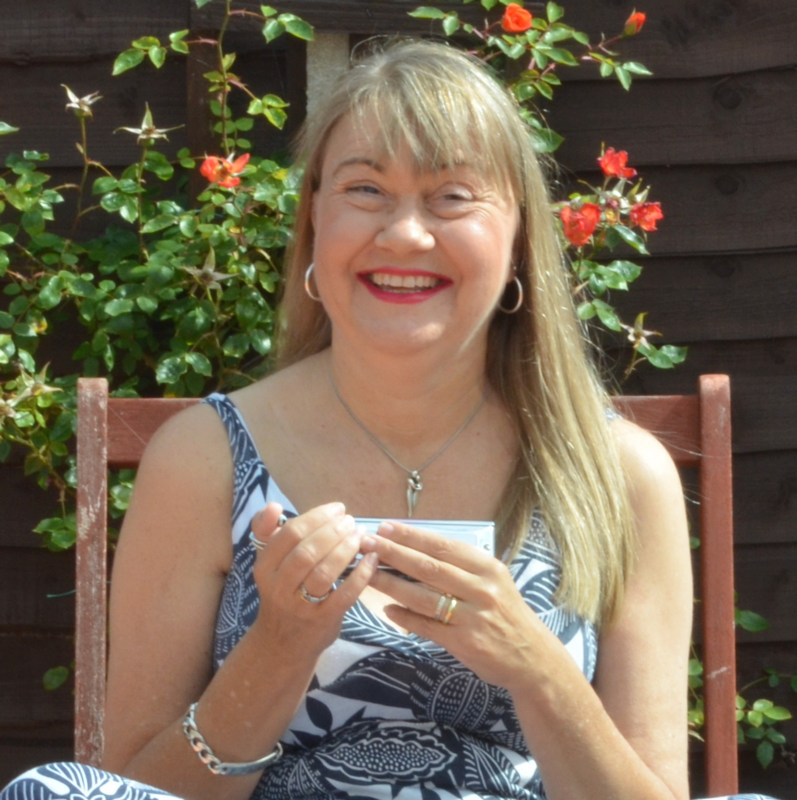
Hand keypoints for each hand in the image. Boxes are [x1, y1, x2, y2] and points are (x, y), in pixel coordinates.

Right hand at [249, 502, 378, 654]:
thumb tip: (273, 505)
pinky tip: (372, 559)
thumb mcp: (270, 563)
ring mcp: (300, 605)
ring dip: (346, 549)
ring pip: (324, 572)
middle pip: (307, 551)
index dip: (317, 517)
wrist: (282, 644)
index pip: (290, 534)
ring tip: (360, 536)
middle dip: (334, 531)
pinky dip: (361, 575)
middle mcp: (279, 586)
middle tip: (351, 521)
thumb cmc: (281, 593)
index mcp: (265, 567)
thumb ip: (268, 532)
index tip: (337, 509)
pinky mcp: (322, 620)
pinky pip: (344, 595)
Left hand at [362, 522, 552, 690]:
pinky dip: (405, 617)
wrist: (532, 658)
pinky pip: (427, 626)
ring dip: (391, 583)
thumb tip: (418, 549)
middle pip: (428, 567)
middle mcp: (481, 589)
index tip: (386, 527)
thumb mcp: (494, 581)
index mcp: (487, 567)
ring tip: (368, 573)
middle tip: (367, 543)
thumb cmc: (507, 613)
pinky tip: (386, 609)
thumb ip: (462, 567)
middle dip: (394, 553)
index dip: (411, 536)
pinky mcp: (464, 643)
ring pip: (423, 596)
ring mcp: (472, 617)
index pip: (442, 546)